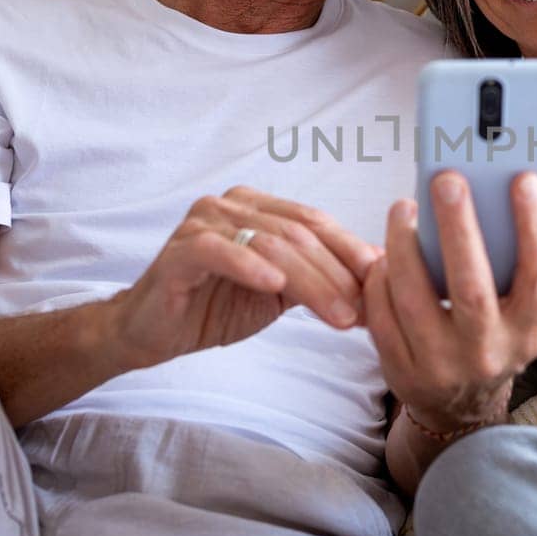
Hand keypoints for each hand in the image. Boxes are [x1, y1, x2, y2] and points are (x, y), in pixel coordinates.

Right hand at [108, 186, 379, 371]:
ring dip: (310, 281)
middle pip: (299, 233)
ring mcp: (204, 222)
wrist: (152, 331)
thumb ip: (320, 278)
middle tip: (363, 310)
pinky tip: (274, 285)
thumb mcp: (280, 291)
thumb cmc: (216, 305)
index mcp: (258, 207)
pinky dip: (249, 266)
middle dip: (337, 273)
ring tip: (338, 315)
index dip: (352, 251)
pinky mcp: (179, 250)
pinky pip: (219, 250)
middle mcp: (232, 204)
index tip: (384, 283)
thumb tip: (382, 279)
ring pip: (269, 244)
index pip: (316, 222)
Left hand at [363, 170, 536, 433]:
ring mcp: (440, 365)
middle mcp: (487, 352)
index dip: (535, 228)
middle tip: (448, 179)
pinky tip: (385, 250)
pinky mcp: (400, 370)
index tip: (523, 180)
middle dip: (459, 228)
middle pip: (472, 286)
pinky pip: (383, 316)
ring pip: (416, 299)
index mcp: (528, 332)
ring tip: (405, 208)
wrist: (458, 407)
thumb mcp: (532, 318)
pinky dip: (381, 279)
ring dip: (406, 247)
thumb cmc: (497, 340)